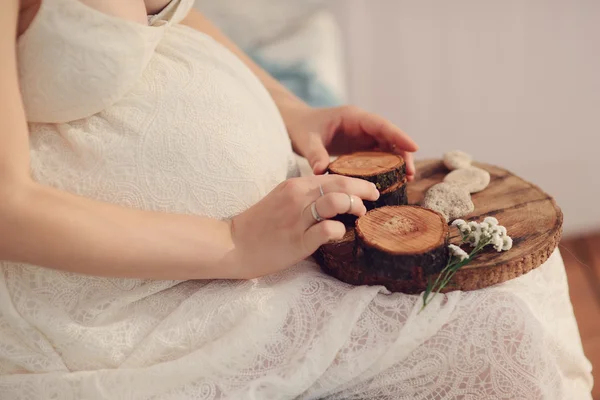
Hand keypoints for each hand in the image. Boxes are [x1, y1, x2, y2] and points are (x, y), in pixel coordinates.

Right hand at [229, 174, 379, 278]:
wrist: (232, 244)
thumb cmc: (259, 225)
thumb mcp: (282, 200)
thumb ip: (305, 196)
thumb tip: (333, 199)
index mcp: (295, 185)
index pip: (334, 176)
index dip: (357, 182)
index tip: (369, 189)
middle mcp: (298, 197)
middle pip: (340, 186)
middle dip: (363, 190)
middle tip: (375, 198)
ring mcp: (298, 219)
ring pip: (336, 202)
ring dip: (355, 207)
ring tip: (360, 215)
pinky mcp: (298, 241)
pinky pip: (327, 230)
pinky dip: (339, 230)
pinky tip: (341, 234)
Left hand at [283, 104, 418, 180]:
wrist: (296, 126)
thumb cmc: (302, 128)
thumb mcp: (307, 140)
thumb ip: (314, 154)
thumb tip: (320, 172)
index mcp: (352, 117)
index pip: (380, 125)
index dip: (398, 135)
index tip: (414, 147)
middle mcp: (362, 125)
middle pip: (389, 137)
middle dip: (402, 154)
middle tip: (411, 174)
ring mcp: (362, 136)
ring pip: (387, 147)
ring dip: (397, 162)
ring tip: (406, 180)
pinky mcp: (359, 148)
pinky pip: (377, 156)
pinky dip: (385, 167)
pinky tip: (391, 181)